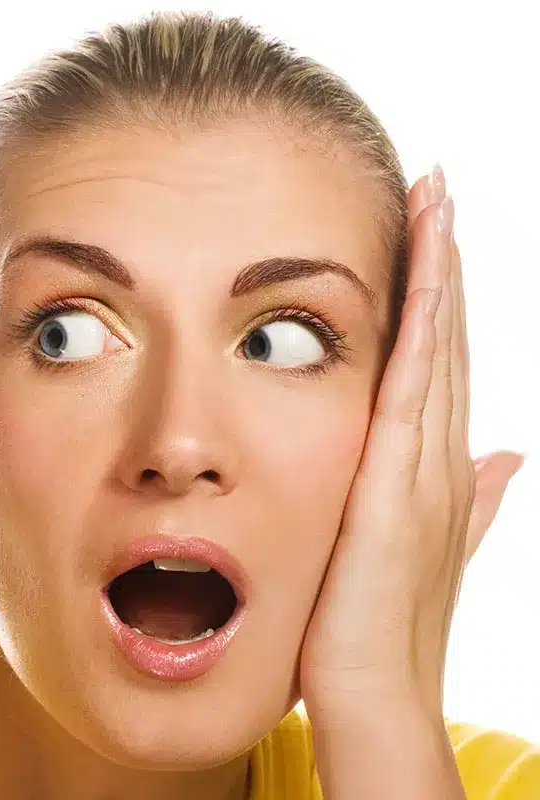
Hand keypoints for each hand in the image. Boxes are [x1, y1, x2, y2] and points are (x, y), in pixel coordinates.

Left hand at [298, 167, 524, 718]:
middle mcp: (440, 460)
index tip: (435, 228)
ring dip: (438, 277)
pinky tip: (423, 287)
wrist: (375, 691)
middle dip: (444, 262)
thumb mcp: (422, 545)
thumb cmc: (378, 625)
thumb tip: (508, 458)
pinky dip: (421, 338)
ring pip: (437, 353)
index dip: (441, 292)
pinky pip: (412, 398)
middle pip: (446, 340)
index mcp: (435, 467)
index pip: (440, 359)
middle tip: (439, 186)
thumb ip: (468, 499)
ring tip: (437, 205)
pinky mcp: (395, 491)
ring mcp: (424, 472)